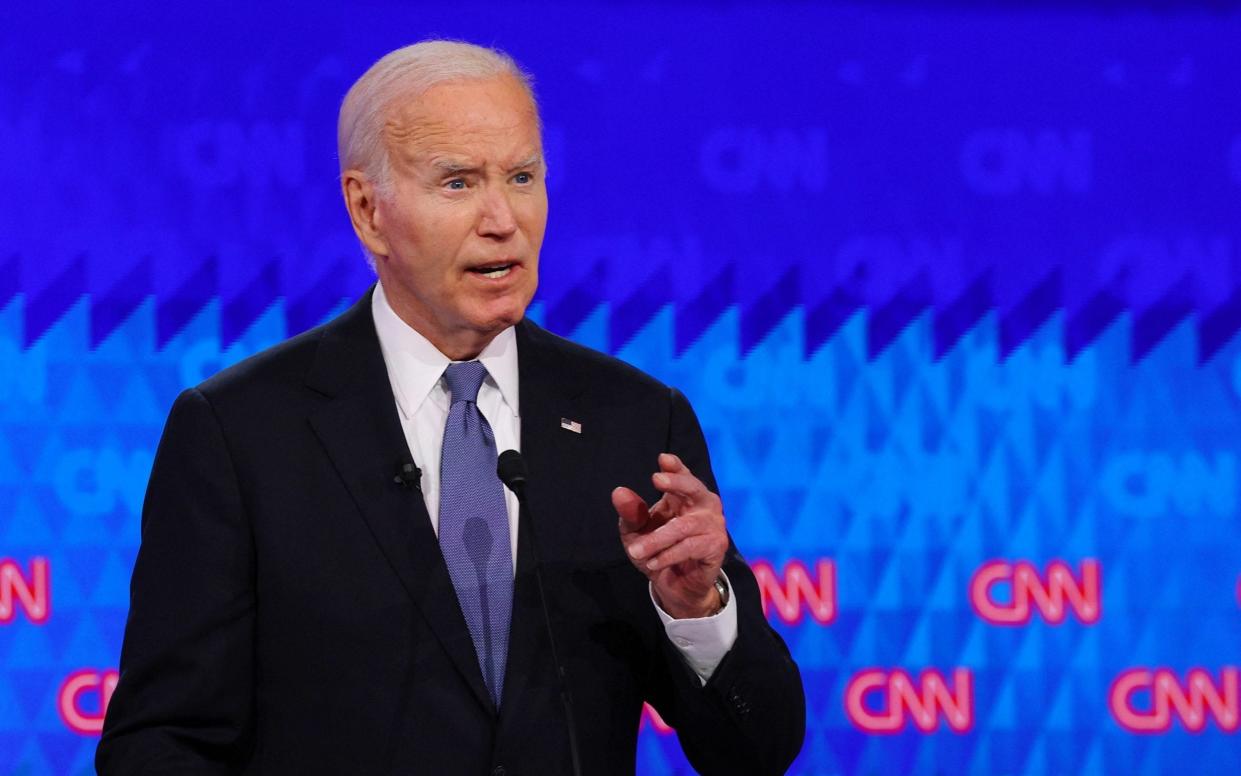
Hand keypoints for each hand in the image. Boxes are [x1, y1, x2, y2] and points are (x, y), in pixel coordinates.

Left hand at [612, 453, 728, 618]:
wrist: (675, 587)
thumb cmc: (657, 552)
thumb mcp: (636, 533)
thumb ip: (630, 513)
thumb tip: (619, 492)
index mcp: (682, 496)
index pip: (682, 476)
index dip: (675, 467)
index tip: (663, 459)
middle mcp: (702, 506)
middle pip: (694, 488)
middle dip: (676, 482)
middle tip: (656, 479)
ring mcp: (712, 526)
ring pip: (684, 526)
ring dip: (657, 539)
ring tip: (636, 551)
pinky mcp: (716, 547)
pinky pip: (691, 547)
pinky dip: (669, 555)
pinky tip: (653, 563)